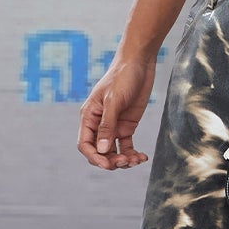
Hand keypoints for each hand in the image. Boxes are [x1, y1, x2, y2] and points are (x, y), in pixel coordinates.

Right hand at [77, 52, 155, 169]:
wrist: (139, 63)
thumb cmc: (122, 77)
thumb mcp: (113, 101)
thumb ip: (107, 126)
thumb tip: (102, 150)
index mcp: (89, 117)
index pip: (85, 144)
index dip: (94, 157)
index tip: (107, 165)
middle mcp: (99, 124)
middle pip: (100, 152)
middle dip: (110, 161)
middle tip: (126, 161)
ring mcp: (114, 126)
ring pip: (114, 152)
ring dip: (123, 160)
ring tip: (136, 159)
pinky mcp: (127, 125)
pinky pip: (127, 146)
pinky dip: (133, 154)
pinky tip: (142, 156)